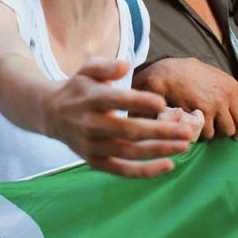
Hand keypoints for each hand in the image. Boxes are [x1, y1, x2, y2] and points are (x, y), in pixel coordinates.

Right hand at [44, 58, 198, 177]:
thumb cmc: (79, 88)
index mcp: (90, 99)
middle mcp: (90, 124)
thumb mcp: (87, 69)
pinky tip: (169, 164)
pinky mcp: (95, 161)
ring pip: (129, 153)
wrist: (50, 114)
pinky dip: (145, 171)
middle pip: (128, 131)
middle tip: (186, 130)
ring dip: (159, 150)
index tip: (162, 102)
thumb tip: (125, 65)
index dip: (138, 101)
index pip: (115, 100)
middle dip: (160, 131)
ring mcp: (92, 146)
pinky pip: (122, 171)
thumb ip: (106, 66)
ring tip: (185, 144)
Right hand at [133, 57, 237, 139]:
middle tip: (220, 134)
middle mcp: (228, 95)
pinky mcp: (203, 112)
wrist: (169, 73)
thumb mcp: (213, 76)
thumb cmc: (187, 74)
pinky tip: (195, 127)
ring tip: (205, 129)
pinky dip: (202, 133)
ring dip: (216, 133)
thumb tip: (231, 107)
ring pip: (225, 131)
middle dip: (230, 131)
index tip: (234, 130)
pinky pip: (208, 132)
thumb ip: (224, 91)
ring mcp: (216, 104)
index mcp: (232, 86)